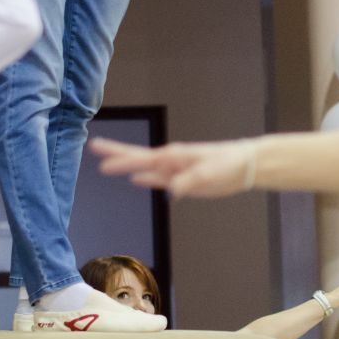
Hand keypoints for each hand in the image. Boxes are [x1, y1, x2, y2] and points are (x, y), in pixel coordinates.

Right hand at [92, 136, 260, 197]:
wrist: (245, 167)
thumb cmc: (229, 163)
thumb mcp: (210, 172)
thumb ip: (190, 180)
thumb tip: (172, 190)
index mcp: (173, 155)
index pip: (140, 158)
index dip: (119, 157)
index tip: (99, 154)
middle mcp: (170, 161)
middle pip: (137, 159)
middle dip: (116, 155)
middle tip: (94, 148)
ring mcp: (174, 170)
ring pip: (144, 169)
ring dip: (127, 167)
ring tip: (107, 166)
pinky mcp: (182, 181)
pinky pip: (158, 180)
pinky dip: (146, 180)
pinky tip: (137, 180)